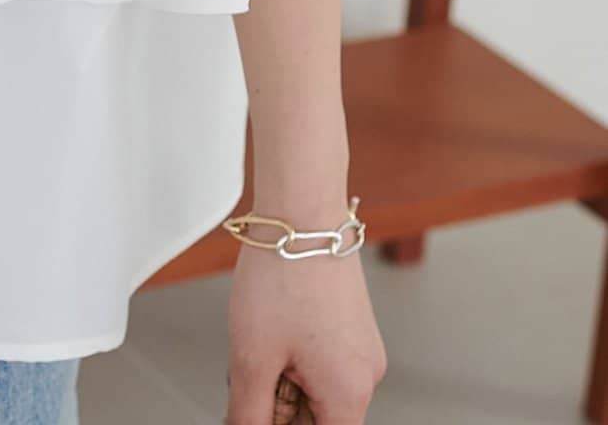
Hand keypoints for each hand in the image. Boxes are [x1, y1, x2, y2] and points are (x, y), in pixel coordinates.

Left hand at [225, 239, 386, 422]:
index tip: (257, 416)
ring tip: (260, 341)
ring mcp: (361, 347)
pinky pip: (322, 359)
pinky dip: (294, 356)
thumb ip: (250, 414)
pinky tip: (272, 328)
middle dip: (279, 405)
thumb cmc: (283, 275)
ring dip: (283, 379)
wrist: (302, 212)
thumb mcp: (252, 357)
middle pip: (318, 418)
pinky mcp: (351, 325)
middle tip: (250, 370)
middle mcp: (365, 375)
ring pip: (317, 388)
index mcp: (349, 394)